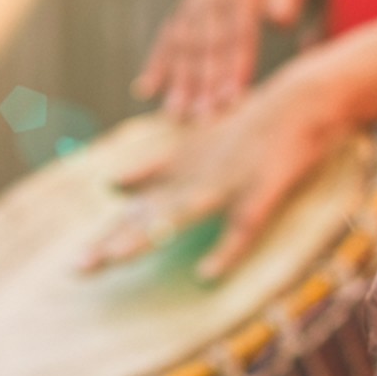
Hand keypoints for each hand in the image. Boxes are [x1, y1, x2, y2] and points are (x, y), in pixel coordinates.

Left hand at [82, 73, 346, 280]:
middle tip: (77, 270)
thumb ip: (152, 170)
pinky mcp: (259, 191)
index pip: (135, 211)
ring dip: (148, 236)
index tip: (76, 268)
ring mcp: (225, 184)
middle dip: (112, 244)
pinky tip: (206, 275)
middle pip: (147, 217)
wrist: (300, 100)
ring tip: (115, 260)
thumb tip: (109, 185)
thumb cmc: (248, 126)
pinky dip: (225, 252)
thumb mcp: (192, 147)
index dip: (106, 237)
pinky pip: (241, 228)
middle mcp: (192, 179)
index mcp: (176, 173)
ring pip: (179, 216)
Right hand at [133, 0, 315, 119]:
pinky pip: (166, 40)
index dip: (234, 68)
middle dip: (203, 85)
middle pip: (207, 47)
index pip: (238, 35)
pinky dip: (155, 65)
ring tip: (174, 115)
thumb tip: (280, 18)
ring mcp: (193, 4)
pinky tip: (145, 91)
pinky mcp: (183, 11)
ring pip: (183, 47)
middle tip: (202, 119)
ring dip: (178, 82)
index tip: (231, 100)